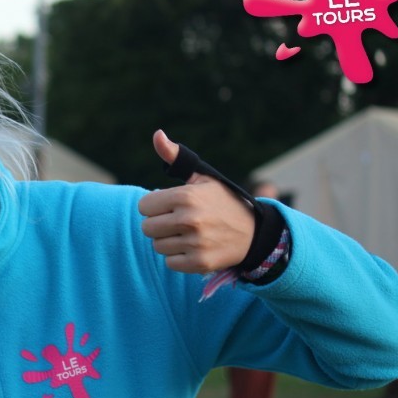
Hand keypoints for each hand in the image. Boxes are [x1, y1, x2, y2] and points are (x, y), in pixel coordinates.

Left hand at [138, 130, 254, 273]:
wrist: (253, 233)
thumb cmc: (221, 201)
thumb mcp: (202, 177)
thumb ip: (175, 157)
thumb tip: (157, 134)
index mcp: (186, 196)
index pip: (143, 206)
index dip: (154, 206)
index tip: (170, 206)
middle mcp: (189, 219)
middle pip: (147, 228)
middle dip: (159, 224)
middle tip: (177, 221)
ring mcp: (195, 243)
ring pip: (157, 246)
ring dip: (168, 241)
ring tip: (187, 234)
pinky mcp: (200, 262)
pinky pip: (170, 262)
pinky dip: (178, 257)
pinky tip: (193, 248)